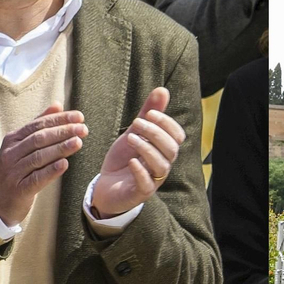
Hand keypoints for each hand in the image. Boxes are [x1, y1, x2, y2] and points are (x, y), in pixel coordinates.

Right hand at [0, 104, 86, 226]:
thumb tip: (57, 105)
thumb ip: (38, 125)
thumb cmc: (13, 170)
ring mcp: (13, 172)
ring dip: (60, 148)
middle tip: (83, 129)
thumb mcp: (20, 145)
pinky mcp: (19, 190)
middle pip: (39, 139)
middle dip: (63, 132)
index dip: (59, 120)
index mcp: (12, 139)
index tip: (79, 117)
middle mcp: (11, 153)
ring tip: (78, 142)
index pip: (38, 125)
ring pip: (39, 157)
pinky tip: (64, 165)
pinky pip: (36, 178)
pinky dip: (50, 171)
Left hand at [91, 87, 184, 217]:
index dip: (167, 123)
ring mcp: (153, 180)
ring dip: (147, 148)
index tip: (149, 113)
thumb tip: (163, 90)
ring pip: (162, 166)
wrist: (106, 188)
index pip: (178, 136)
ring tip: (130, 138)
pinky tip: (131, 161)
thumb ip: (148, 114)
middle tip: (136, 123)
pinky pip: (147, 184)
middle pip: (171, 149)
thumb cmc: (123, 160)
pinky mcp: (140, 193)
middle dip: (155, 133)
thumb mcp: (134, 133)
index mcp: (163, 151)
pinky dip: (140, 171)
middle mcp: (162, 165)